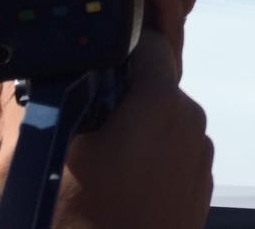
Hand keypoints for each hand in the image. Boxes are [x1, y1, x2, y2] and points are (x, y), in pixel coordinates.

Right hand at [54, 29, 213, 228]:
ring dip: (134, 131)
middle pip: (154, 87)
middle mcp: (191, 122)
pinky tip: (118, 190)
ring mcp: (201, 159)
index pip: (147, 44)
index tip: (86, 66)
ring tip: (95, 166)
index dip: (115, 48)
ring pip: (163, 122)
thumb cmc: (82, 217)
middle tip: (80, 123)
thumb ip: (59, 99)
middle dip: (119, 96)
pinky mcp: (201, 191)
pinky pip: (172, 156)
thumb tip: (56, 74)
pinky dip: (148, 161)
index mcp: (162, 102)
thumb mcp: (53, 152)